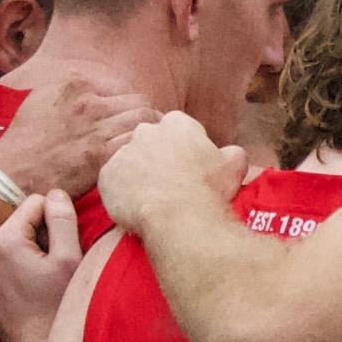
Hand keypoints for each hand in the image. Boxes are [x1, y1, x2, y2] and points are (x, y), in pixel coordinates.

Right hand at [0, 66, 157, 198]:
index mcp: (76, 85)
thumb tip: (97, 91)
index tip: (133, 117)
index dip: (132, 104)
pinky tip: (143, 160)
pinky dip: (144, 150)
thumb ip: (73, 91)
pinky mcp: (100, 156)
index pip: (123, 88)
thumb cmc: (25, 139)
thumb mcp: (43, 99)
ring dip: (152, 134)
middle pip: (139, 103)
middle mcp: (89, 103)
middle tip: (152, 133)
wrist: (12, 172)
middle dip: (149, 117)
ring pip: (144, 122)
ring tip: (153, 146)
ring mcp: (96, 129)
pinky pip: (136, 145)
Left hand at [0, 192, 82, 341]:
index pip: (36, 203)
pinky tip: (28, 289)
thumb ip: (63, 219)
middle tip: (51, 269)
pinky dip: (16, 267)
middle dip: (40, 238)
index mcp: (3, 239)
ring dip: (28, 252)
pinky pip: (2, 260)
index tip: (61, 251)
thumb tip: (56, 193)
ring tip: (39, 281)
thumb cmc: (58, 307)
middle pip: (21, 222)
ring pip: (11, 241)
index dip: (56, 222)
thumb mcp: (69, 259)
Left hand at [99, 110, 237, 238]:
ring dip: (139, 177)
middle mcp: (145, 131)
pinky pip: (113, 184)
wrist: (179, 217)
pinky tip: (137, 208)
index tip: (190, 168)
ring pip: (130, 164)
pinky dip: (122, 194)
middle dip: (158, 159)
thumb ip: (233, 153)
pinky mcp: (107, 175)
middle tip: (171, 185)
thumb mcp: (235, 167)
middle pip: (150, 143)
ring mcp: (123, 152)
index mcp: (176, 124)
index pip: (178, 130)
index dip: (185, 150)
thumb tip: (232, 153)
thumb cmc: (208, 190)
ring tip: (154, 201)